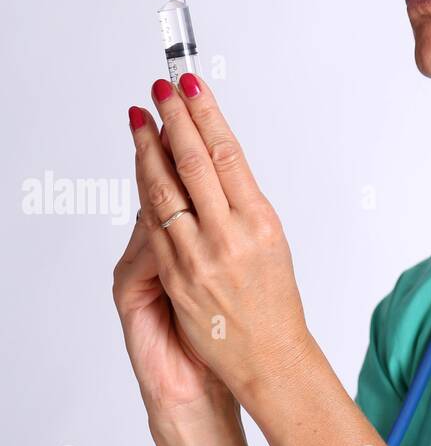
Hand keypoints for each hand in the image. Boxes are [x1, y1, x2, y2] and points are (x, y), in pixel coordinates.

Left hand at [124, 73, 314, 409]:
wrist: (270, 359)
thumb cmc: (275, 305)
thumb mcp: (271, 245)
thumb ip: (241, 208)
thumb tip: (212, 166)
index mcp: (262, 223)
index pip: (228, 154)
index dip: (205, 114)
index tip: (190, 85)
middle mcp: (231, 237)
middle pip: (194, 163)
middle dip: (174, 119)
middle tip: (160, 89)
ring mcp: (200, 257)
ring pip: (165, 189)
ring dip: (149, 149)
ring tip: (141, 119)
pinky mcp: (176, 277)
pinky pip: (154, 225)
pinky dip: (145, 191)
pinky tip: (140, 169)